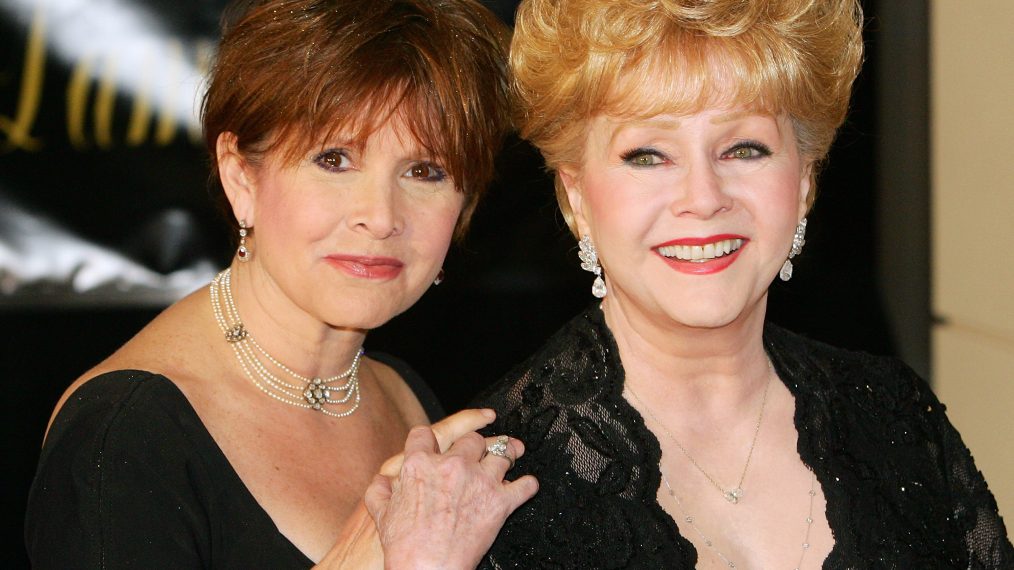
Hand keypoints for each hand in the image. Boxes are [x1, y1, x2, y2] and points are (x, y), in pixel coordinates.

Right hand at [365, 412, 537, 569]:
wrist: (428, 569)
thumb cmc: (404, 547)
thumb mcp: (381, 515)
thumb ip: (379, 492)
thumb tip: (381, 482)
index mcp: (420, 464)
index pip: (424, 434)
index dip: (429, 439)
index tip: (435, 444)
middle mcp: (451, 465)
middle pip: (471, 439)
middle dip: (475, 444)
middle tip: (480, 450)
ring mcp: (479, 481)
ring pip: (502, 453)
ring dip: (508, 455)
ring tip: (511, 455)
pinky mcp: (500, 502)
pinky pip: (524, 485)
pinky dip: (527, 485)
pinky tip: (525, 485)